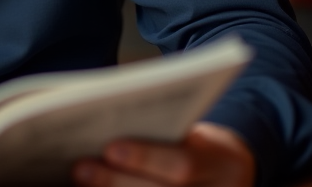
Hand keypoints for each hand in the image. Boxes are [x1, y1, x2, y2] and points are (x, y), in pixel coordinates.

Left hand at [73, 123, 254, 186]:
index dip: (146, 158)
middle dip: (116, 182)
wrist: (232, 176)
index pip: (183, 166)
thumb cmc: (199, 148)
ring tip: (80, 181)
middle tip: (81, 168)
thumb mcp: (194, 135)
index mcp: (220, 165)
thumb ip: (159, 132)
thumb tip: (101, 130)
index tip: (112, 148)